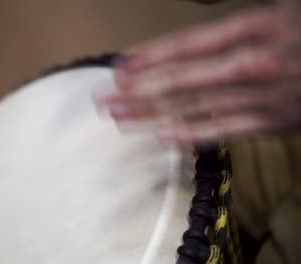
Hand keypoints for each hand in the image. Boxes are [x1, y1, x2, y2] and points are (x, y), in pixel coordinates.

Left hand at [94, 1, 300, 146]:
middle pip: (182, 80)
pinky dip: (195, 135)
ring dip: (153, 114)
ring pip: (197, 108)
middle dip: (138, 90)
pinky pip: (227, 132)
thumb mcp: (277, 2)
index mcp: (253, 27)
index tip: (119, 67)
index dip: (149, 57)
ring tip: (121, 118)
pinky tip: (165, 136)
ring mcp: (261, 98)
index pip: (187, 45)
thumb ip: (229, 5)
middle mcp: (252, 64)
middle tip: (104, 99)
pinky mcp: (273, 123)